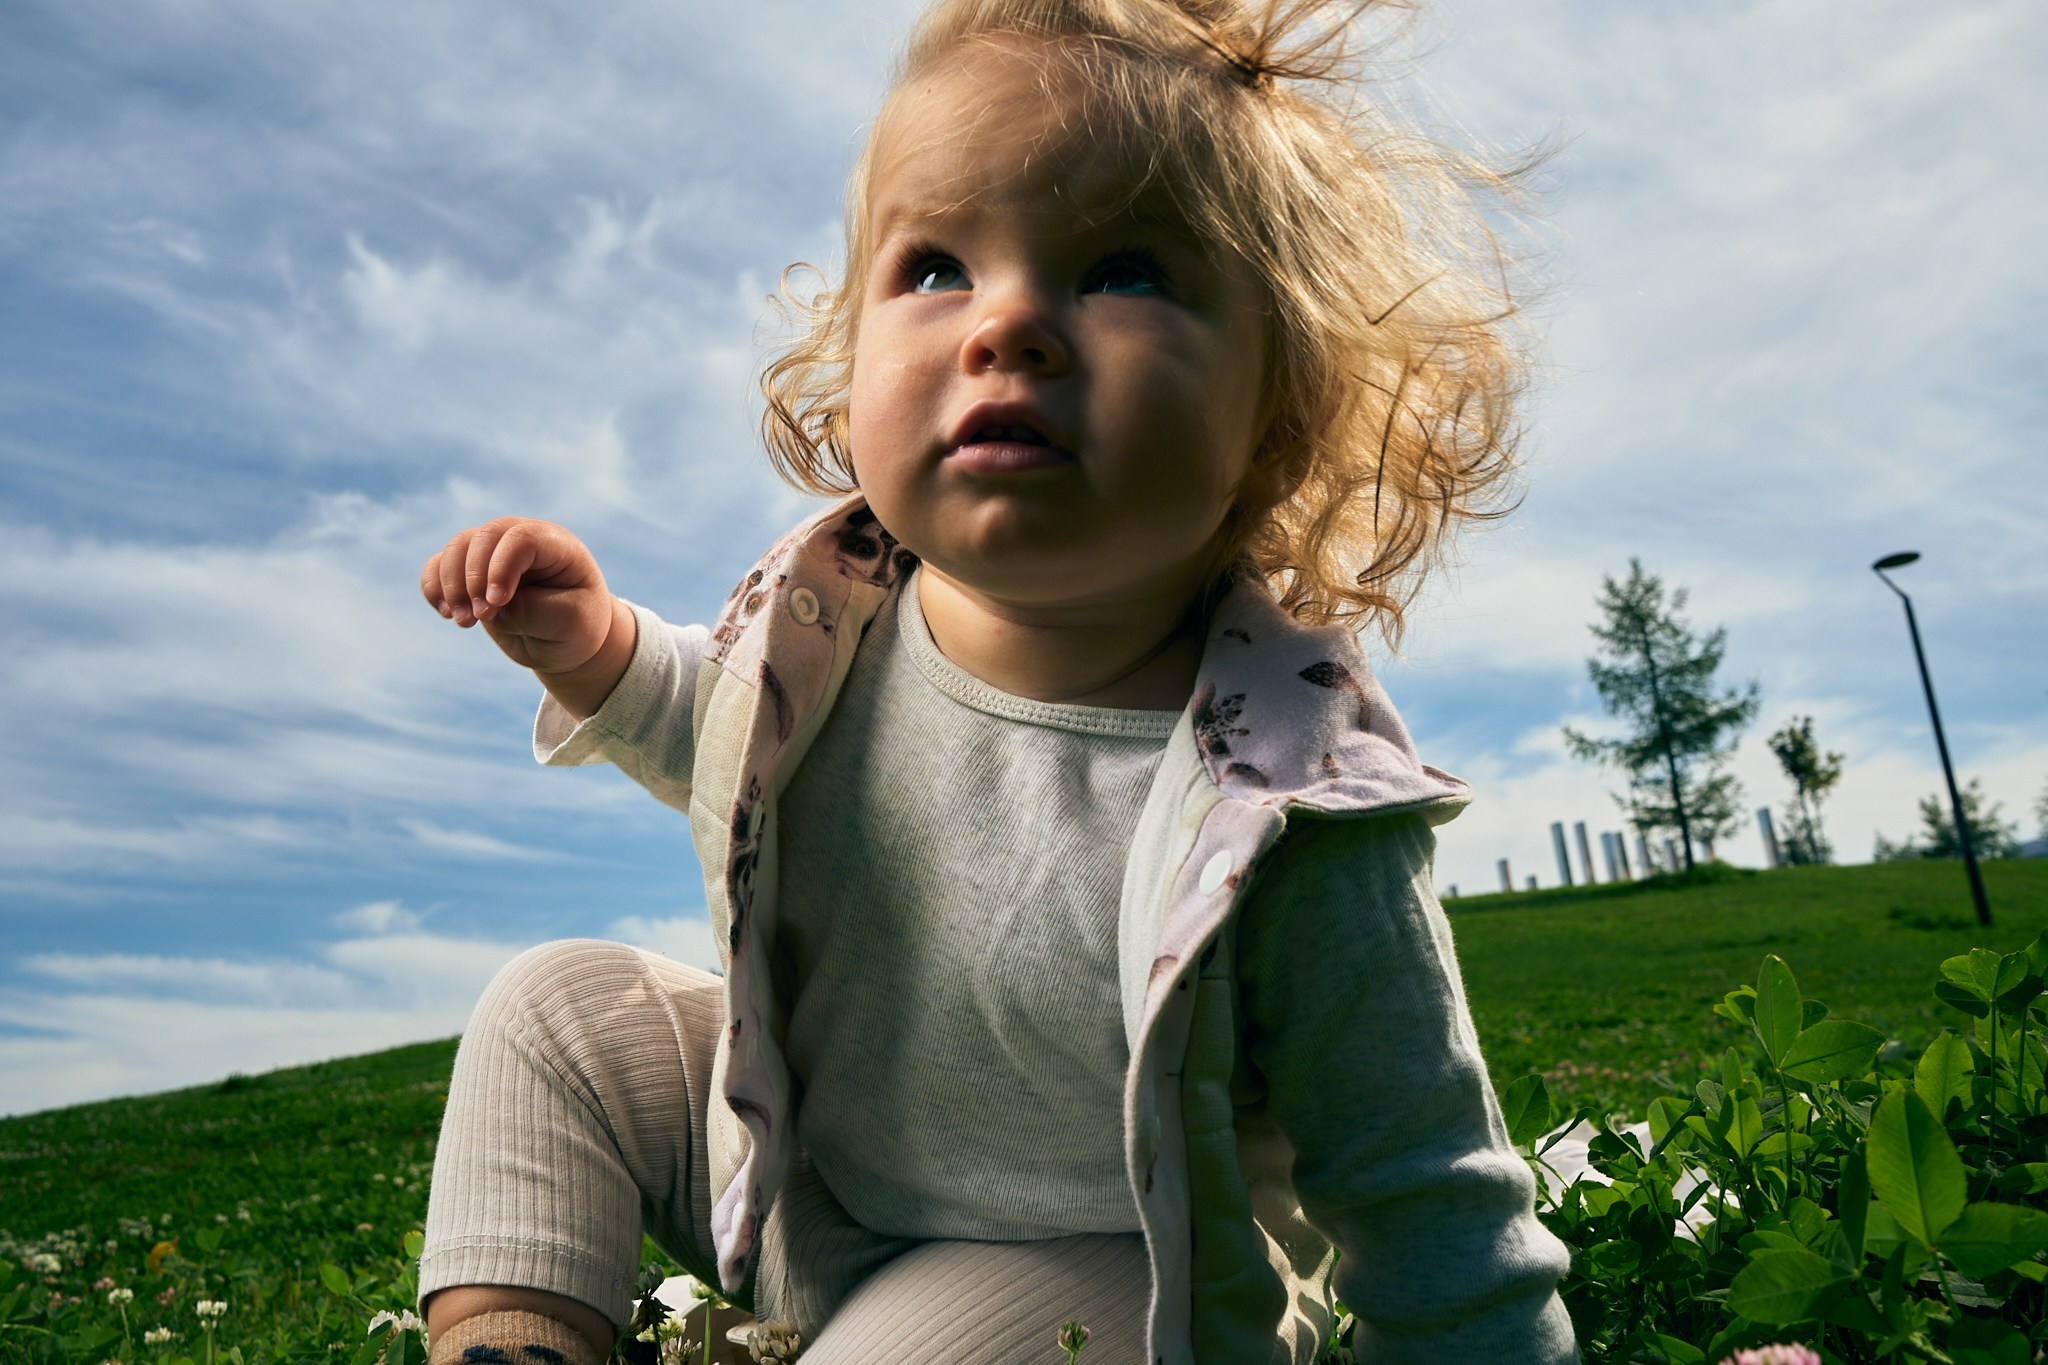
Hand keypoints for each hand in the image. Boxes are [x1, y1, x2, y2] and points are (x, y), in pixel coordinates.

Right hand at [420, 517, 636, 716]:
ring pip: (456, 549)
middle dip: (471, 579)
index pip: (521, 539)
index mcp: (556, 544)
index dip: (501, 568)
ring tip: (463, 622)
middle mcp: (521, 538)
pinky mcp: (471, 571)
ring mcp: (494, 552)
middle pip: (482, 538)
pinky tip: (446, 613)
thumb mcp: (570, 623)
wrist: (567, 638)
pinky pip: (439, 565)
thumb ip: (534, 611)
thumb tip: (493, 607)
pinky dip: (434, 587)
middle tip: (477, 619)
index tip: (495, 604)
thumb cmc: (577, 626)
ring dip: (450, 586)